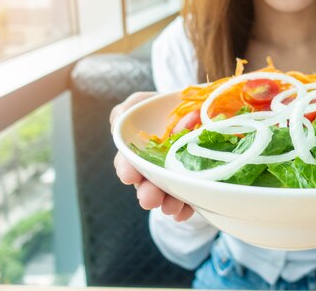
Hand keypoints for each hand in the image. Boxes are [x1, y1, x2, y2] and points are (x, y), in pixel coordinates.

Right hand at [110, 92, 193, 221]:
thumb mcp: (141, 103)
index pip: (127, 164)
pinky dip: (188, 207)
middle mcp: (153, 170)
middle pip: (147, 185)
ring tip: (172, 207)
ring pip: (168, 196)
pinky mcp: (194, 185)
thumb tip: (118, 120)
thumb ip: (126, 110)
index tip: (128, 175)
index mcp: (137, 153)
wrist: (197, 111)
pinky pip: (190, 199)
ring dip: (168, 204)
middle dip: (147, 194)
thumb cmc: (161, 108)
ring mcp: (173, 179)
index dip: (126, 169)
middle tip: (149, 199)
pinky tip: (186, 211)